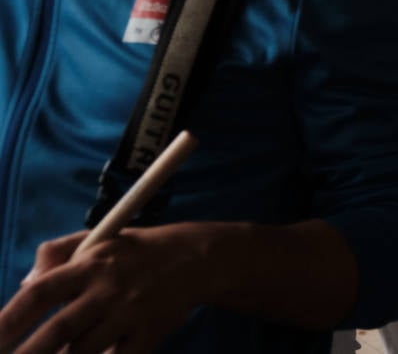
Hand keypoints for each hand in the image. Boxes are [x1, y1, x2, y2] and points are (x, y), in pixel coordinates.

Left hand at [0, 225, 214, 353]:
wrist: (198, 258)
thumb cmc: (140, 250)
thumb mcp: (102, 237)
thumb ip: (58, 252)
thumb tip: (23, 282)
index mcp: (91, 264)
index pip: (40, 293)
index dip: (8, 320)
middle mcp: (109, 288)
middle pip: (58, 330)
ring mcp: (131, 313)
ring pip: (83, 351)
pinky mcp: (150, 333)